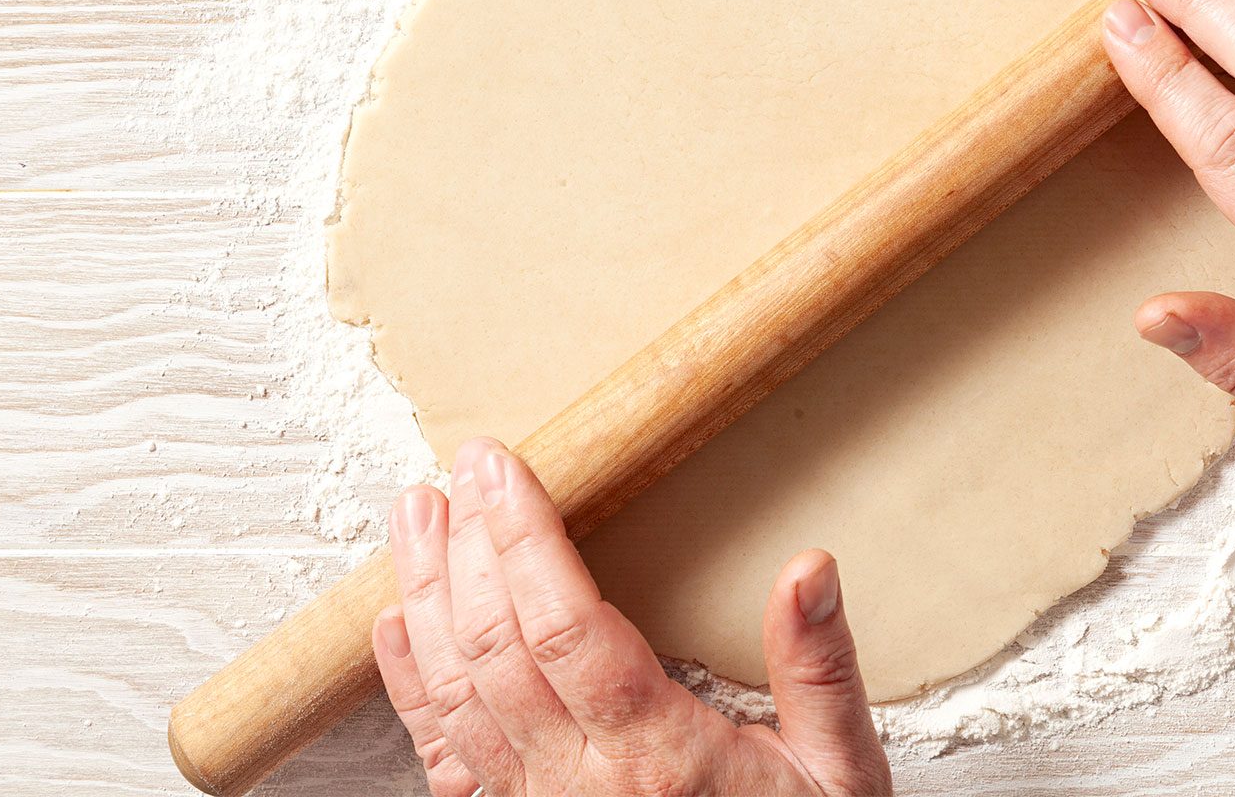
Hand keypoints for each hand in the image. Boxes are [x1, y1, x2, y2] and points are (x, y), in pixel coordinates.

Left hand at [373, 438, 891, 796]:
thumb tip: (809, 570)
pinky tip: (394, 625)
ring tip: (417, 518)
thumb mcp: (840, 776)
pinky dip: (410, 685)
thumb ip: (821, 671)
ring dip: (427, 597)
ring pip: (456, 694)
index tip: (502, 469)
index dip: (523, 539)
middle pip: (495, 649)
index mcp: (660, 759)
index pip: (566, 626)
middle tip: (459, 470)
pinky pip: (444, 753)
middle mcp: (582, 787)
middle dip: (467, 549)